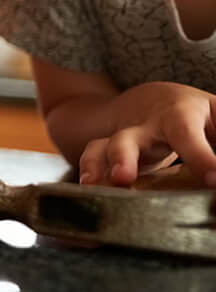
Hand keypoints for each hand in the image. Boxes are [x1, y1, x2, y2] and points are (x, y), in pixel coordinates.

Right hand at [79, 82, 215, 186]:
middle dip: (125, 157)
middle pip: (131, 137)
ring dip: (97, 166)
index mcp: (180, 116)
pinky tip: (90, 190)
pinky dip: (88, 172)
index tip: (213, 180)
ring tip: (96, 186)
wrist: (153, 101)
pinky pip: (91, 157)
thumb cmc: (198, 115)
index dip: (200, 158)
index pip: (188, 136)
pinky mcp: (108, 153)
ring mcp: (123, 139)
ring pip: (102, 147)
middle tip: (125, 177)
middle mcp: (145, 127)